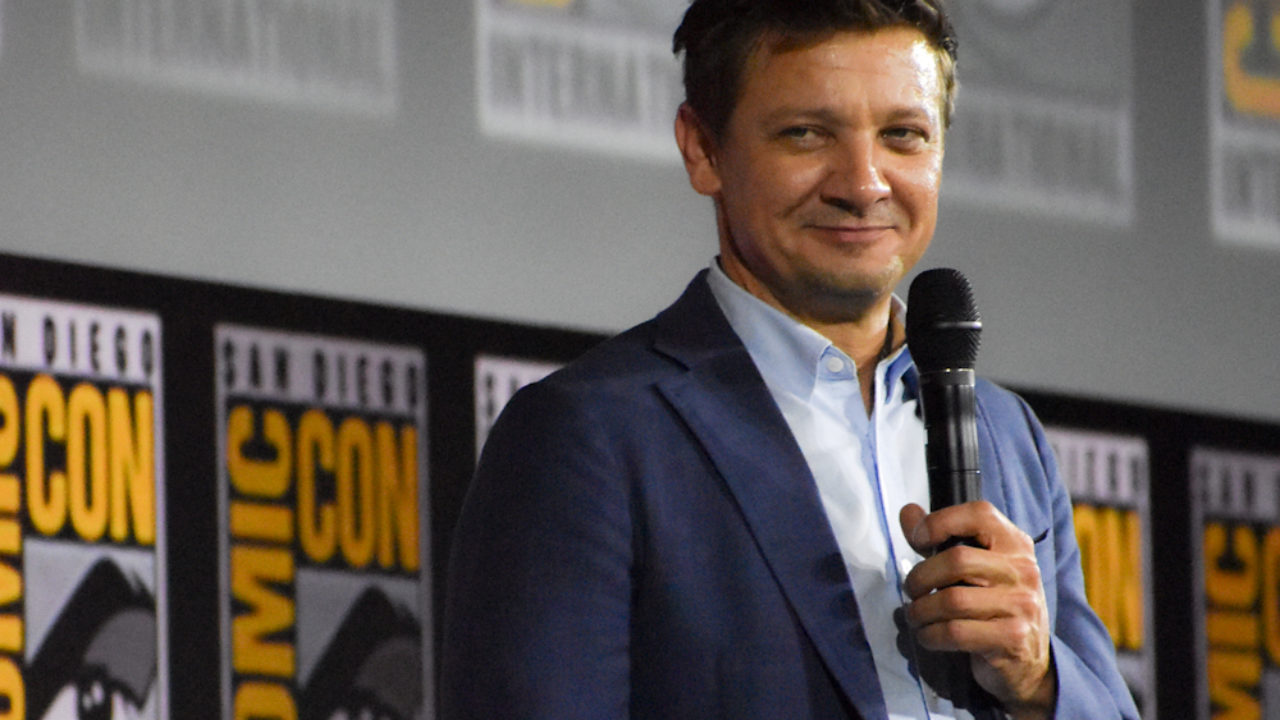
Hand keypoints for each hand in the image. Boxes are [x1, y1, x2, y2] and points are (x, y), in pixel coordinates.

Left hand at [899, 502, 1054, 719]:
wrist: (1029, 663)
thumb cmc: (993, 606)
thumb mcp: (973, 568)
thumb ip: (940, 539)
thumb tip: (908, 512)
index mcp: (1015, 544)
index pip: (979, 514)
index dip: (940, 521)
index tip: (917, 540)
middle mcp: (1023, 570)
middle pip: (956, 560)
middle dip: (921, 577)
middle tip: (912, 590)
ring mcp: (1022, 605)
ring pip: (952, 600)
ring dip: (921, 611)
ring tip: (915, 616)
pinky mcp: (1013, 638)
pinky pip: (956, 632)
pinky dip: (931, 635)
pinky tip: (928, 636)